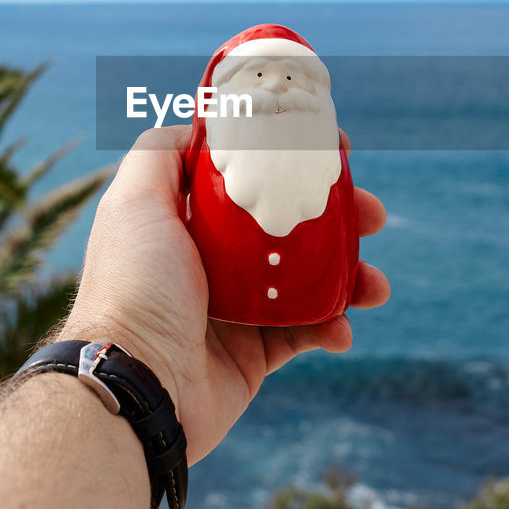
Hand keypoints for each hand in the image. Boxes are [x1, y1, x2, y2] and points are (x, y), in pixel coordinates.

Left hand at [60, 125, 389, 462]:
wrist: (137, 383)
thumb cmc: (134, 287)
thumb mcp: (134, 201)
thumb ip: (159, 153)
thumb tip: (194, 124)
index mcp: (188, 222)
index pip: (249, 180)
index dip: (291, 162)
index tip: (331, 149)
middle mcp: (212, 261)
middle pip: (289, 227)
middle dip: (339, 218)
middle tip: (372, 214)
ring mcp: (236, 309)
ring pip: (308, 280)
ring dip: (350, 275)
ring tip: (374, 283)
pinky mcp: (253, 354)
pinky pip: (306, 333)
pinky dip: (332, 327)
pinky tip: (342, 328)